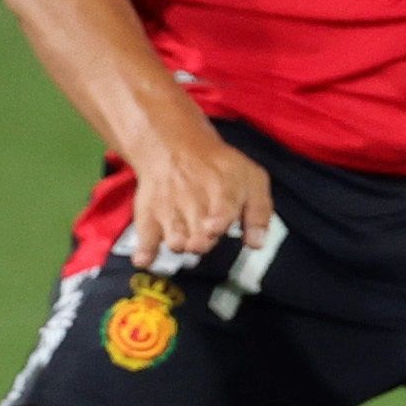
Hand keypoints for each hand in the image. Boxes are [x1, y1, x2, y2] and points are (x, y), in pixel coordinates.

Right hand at [119, 118, 273, 270]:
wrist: (173, 146)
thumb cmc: (219, 167)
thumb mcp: (251, 179)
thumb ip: (259, 212)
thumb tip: (256, 244)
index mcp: (223, 193)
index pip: (220, 212)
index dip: (217, 221)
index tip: (213, 226)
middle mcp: (194, 203)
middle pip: (199, 237)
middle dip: (202, 242)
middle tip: (203, 235)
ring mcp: (170, 211)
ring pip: (176, 243)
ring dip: (181, 246)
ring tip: (185, 238)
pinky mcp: (149, 216)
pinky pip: (145, 240)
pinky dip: (145, 253)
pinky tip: (145, 260)